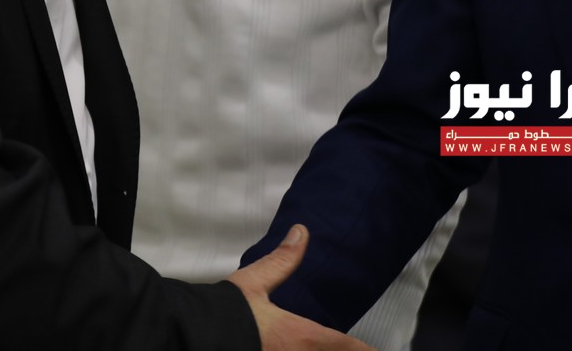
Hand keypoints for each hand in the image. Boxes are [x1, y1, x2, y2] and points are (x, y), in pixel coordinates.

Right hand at [225, 225, 375, 350]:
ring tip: (331, 350)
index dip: (365, 348)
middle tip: (357, 348)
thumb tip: (301, 232)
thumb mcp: (253, 282)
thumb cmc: (225, 311)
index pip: (345, 345)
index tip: (377, 349)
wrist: (194, 337)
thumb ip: (281, 261)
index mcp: (300, 336)